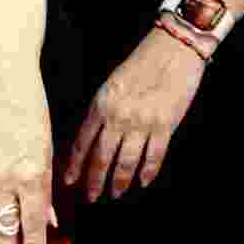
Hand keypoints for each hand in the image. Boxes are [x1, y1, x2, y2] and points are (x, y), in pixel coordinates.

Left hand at [67, 27, 206, 199]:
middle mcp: (118, 116)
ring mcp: (142, 122)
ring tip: (116, 194)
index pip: (82, 142)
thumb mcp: (112, 83)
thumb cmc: (143, 61)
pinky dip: (147, 172)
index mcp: (101, 104)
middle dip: (94, 181)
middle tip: (91, 197)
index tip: (69, 182)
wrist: (175, 46)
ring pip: (126, 162)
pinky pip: (153, 156)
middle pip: (101, 158)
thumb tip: (91, 140)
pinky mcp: (165, 124)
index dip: (74, 165)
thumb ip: (101, 110)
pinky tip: (143, 182)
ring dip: (119, 182)